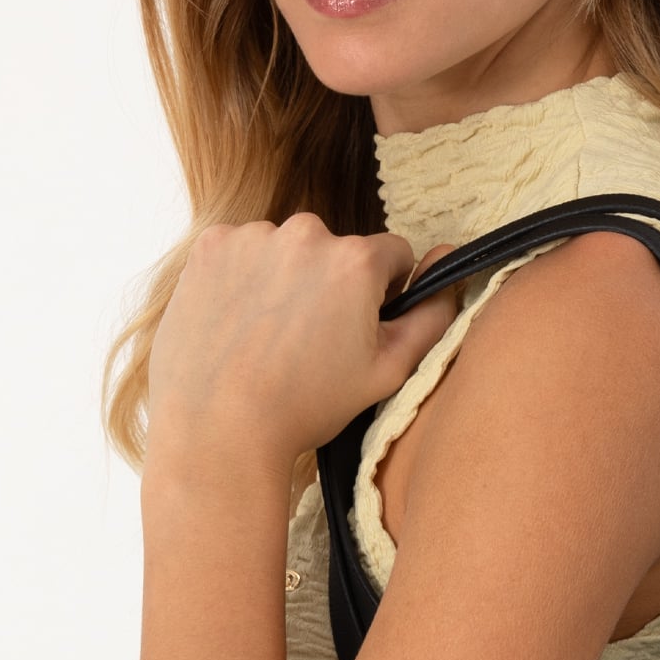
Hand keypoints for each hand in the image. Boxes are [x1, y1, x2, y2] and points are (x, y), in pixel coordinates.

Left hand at [145, 214, 458, 481]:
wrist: (218, 426)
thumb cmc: (305, 406)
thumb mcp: (388, 372)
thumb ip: (431, 316)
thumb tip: (449, 265)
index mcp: (356, 260)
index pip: (393, 255)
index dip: (384, 293)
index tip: (359, 327)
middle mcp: (305, 233)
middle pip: (336, 249)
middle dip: (332, 283)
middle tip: (311, 341)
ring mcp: (252, 236)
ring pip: (287, 248)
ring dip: (286, 278)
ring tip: (269, 337)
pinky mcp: (210, 247)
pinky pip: (242, 252)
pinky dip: (243, 278)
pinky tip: (238, 323)